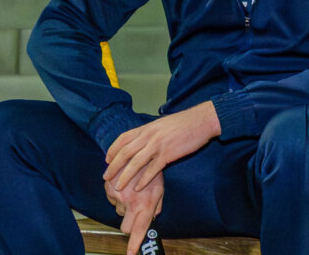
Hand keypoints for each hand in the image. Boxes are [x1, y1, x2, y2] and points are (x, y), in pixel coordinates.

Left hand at [104, 101, 220, 191]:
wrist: (202, 120)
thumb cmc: (185, 123)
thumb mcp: (162, 124)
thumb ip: (151, 132)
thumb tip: (143, 139)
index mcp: (147, 128)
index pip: (123, 139)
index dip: (112, 150)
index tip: (107, 160)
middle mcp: (149, 136)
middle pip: (125, 153)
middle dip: (113, 167)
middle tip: (106, 177)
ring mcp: (158, 145)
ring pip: (135, 163)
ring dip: (124, 176)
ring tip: (117, 187)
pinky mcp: (168, 153)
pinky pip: (152, 169)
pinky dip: (144, 179)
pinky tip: (138, 188)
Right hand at [104, 167, 163, 254]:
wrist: (139, 150)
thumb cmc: (152, 171)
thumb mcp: (160, 189)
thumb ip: (156, 206)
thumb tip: (154, 216)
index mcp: (146, 204)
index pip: (139, 229)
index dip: (134, 243)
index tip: (130, 253)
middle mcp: (131, 203)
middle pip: (125, 227)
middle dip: (130, 223)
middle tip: (136, 210)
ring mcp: (118, 196)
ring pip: (118, 211)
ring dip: (124, 205)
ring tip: (133, 191)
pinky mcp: (108, 188)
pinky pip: (111, 199)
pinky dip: (117, 194)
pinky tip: (124, 184)